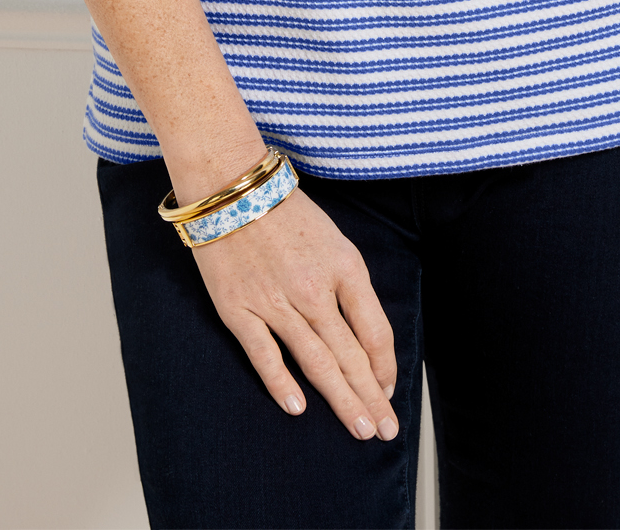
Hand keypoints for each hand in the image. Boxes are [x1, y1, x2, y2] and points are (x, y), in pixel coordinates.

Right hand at [193, 186, 399, 440]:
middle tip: (385, 431)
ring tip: (360, 429)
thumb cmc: (287, 213)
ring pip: (316, 362)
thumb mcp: (334, 240)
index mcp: (345, 267)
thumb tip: (363, 333)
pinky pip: (265, 356)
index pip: (375, 330)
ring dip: (341, 400)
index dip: (385, 366)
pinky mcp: (239, 311)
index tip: (389, 390)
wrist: (231, 189)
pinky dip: (282, 384)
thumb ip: (349, 286)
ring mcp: (276, 303)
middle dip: (371, 397)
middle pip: (351, 355)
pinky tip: (298, 409)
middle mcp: (315, 289)